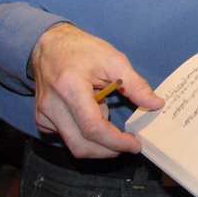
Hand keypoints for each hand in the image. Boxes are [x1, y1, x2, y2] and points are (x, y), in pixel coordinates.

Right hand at [31, 23, 163, 158]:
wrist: (49, 45)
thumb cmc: (83, 49)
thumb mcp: (113, 60)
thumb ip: (135, 85)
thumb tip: (156, 104)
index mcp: (70, 87)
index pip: (93, 127)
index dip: (116, 141)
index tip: (135, 144)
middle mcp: (52, 106)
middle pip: (80, 145)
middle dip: (108, 151)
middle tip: (128, 144)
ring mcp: (43, 114)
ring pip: (73, 144)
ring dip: (97, 142)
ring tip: (108, 117)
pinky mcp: (41, 119)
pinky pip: (66, 137)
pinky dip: (84, 134)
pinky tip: (92, 114)